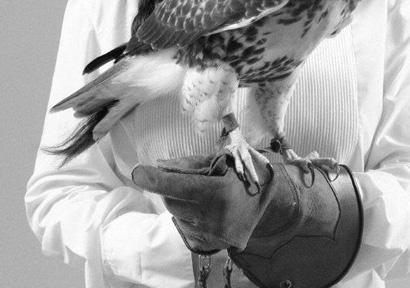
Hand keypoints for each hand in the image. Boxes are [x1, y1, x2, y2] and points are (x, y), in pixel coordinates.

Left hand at [132, 150, 362, 287]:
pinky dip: (185, 216)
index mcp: (219, 192)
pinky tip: (201, 208)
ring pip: (176, 215)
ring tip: (198, 193)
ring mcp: (212, 235)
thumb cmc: (245, 177)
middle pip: (172, 200)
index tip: (137, 171)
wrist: (271, 207)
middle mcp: (214, 217)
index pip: (179, 185)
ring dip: (178, 201)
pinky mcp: (210, 245)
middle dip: (170, 187)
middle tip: (184, 178)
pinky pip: (184, 228)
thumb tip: (160, 164)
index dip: (155, 178)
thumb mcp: (222, 164)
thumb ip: (190, 165)